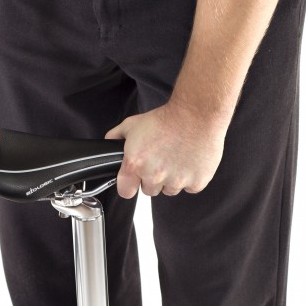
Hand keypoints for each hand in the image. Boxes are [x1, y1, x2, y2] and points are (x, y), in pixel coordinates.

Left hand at [104, 100, 226, 198]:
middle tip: (161, 159)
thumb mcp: (133, 123)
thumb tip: (109, 143)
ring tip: (176, 157)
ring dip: (172, 179)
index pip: (125, 192)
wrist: (197, 113)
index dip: (129, 185)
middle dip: (153, 178)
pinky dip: (191, 178)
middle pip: (149, 190)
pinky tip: (189, 160)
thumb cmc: (167, 118)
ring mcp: (176, 181)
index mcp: (135, 164)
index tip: (135, 180)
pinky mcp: (196, 182)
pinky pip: (190, 187)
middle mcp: (154, 175)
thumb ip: (116, 136)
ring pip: (170, 190)